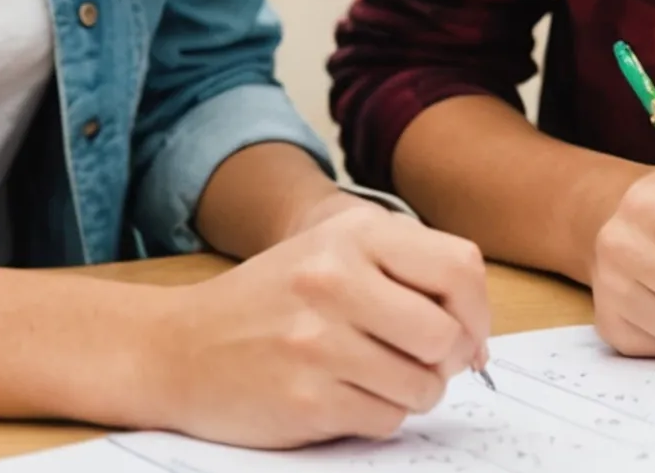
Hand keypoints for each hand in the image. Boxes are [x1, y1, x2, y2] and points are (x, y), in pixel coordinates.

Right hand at [139, 203, 491, 447]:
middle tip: (422, 362)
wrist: (177, 347)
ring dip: (412, 392)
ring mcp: (317, 341)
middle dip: (446, 360)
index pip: (459, 268)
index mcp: (353, 235)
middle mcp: (334, 280)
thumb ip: (407, 272)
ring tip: (376, 377)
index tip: (466, 333)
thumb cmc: (270, 302)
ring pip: (422, 386)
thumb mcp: (333, 252)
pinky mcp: (304, 398)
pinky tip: (344, 396)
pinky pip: (385, 420)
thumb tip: (477, 335)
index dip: (476, 310)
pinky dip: (376, 416)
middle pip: (446, 335)